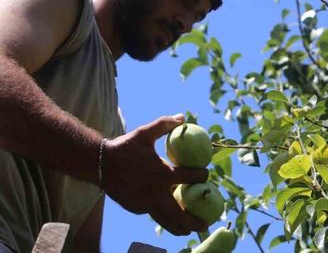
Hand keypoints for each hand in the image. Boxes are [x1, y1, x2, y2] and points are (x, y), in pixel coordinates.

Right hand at [101, 114, 208, 234]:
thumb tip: (183, 117)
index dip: (201, 176)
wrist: (99, 163)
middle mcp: (154, 192)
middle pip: (179, 212)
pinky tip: (172, 218)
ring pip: (165, 219)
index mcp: (161, 173)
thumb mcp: (145, 132)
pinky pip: (153, 213)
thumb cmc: (124, 147)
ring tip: (191, 231)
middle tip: (207, 225)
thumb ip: (165, 124)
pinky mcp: (136, 208)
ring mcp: (144, 203)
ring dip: (179, 227)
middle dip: (193, 220)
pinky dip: (163, 216)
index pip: (189, 178)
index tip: (207, 175)